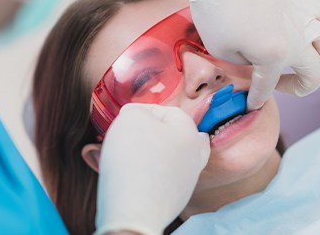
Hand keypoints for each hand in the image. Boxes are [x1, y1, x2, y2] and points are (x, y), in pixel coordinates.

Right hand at [95, 104, 209, 234]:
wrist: (134, 210)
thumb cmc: (134, 159)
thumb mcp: (131, 118)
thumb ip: (136, 111)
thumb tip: (136, 116)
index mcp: (190, 133)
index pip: (168, 111)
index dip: (143, 110)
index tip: (124, 117)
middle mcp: (194, 157)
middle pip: (178, 137)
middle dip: (154, 134)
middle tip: (133, 136)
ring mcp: (185, 181)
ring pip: (169, 159)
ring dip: (150, 154)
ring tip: (126, 157)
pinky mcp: (173, 201)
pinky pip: (160, 180)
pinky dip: (147, 175)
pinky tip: (130, 176)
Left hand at [143, 0, 319, 109]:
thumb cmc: (214, 9)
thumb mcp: (220, 50)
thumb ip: (243, 63)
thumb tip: (255, 61)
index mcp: (275, 56)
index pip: (268, 87)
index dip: (257, 99)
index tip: (250, 105)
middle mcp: (297, 38)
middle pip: (316, 74)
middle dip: (299, 88)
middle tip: (280, 85)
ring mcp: (304, 14)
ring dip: (315, 58)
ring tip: (296, 57)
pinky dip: (317, 28)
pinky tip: (299, 28)